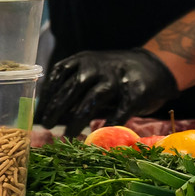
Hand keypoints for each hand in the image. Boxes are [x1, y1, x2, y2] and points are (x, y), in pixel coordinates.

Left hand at [36, 49, 180, 130]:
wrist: (155, 66)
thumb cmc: (114, 75)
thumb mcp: (92, 73)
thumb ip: (73, 91)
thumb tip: (49, 116)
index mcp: (84, 59)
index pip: (58, 74)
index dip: (47, 96)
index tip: (38, 114)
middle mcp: (99, 66)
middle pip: (73, 88)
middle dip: (57, 109)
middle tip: (46, 126)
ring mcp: (118, 78)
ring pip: (93, 99)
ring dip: (77, 119)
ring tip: (67, 135)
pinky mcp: (136, 92)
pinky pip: (119, 110)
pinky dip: (107, 125)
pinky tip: (98, 136)